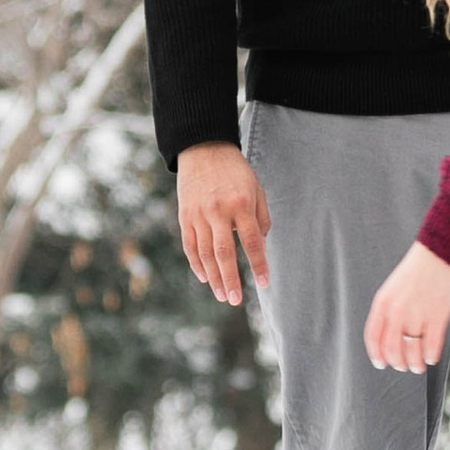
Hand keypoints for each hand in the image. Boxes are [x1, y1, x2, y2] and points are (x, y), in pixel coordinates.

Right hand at [178, 142, 270, 305]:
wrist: (203, 149)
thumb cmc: (235, 170)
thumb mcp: (257, 187)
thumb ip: (261, 216)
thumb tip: (260, 244)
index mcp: (241, 204)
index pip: (252, 242)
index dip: (259, 265)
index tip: (264, 283)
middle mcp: (219, 211)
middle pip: (224, 253)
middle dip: (230, 279)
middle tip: (235, 300)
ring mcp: (199, 215)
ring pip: (205, 253)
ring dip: (213, 277)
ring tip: (221, 295)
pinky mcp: (185, 216)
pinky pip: (190, 245)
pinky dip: (196, 264)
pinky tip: (204, 278)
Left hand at [365, 240, 449, 375]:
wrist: (441, 252)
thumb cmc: (419, 268)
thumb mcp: (393, 287)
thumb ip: (388, 309)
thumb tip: (389, 335)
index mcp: (383, 302)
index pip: (372, 337)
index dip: (376, 355)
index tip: (381, 363)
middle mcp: (397, 310)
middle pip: (391, 349)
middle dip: (397, 363)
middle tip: (403, 366)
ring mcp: (417, 314)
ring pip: (411, 352)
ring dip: (414, 364)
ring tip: (419, 366)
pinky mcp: (438, 316)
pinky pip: (431, 346)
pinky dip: (430, 356)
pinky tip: (431, 357)